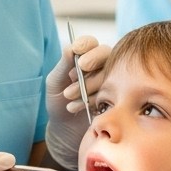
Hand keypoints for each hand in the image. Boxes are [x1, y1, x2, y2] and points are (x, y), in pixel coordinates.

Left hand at [44, 35, 109, 169]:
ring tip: (68, 96)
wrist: (64, 127)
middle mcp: (100, 66)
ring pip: (108, 73)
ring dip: (87, 84)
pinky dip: (91, 99)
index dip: (86, 44)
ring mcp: (110, 82)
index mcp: (84, 57)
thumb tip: (70, 47)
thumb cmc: (58, 100)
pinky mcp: (116, 98)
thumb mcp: (55, 82)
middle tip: (79, 70)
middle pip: (106, 53)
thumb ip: (63, 65)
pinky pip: (111, 93)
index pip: (91, 43)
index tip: (77, 51)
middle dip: (92, 60)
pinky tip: (75, 107)